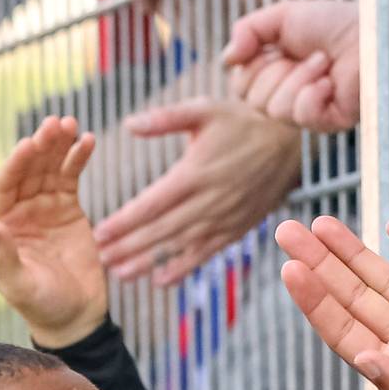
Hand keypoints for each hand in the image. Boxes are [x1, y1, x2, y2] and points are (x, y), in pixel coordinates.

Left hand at [0, 117, 106, 347]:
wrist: (74, 315)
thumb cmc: (41, 305)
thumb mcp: (20, 285)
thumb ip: (4, 257)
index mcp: (1, 225)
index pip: (4, 186)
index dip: (15, 165)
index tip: (28, 145)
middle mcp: (19, 210)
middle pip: (28, 170)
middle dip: (40, 146)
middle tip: (54, 124)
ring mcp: (44, 206)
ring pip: (49, 167)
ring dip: (58, 144)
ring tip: (70, 124)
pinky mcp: (68, 207)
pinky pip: (71, 175)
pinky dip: (78, 157)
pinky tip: (86, 140)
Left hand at [93, 98, 302, 285]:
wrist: (290, 139)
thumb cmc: (241, 120)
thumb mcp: (203, 109)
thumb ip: (165, 118)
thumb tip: (129, 124)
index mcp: (194, 173)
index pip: (151, 204)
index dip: (123, 222)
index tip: (98, 233)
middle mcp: (207, 201)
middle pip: (160, 230)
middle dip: (128, 247)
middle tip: (99, 260)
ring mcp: (223, 218)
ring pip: (179, 246)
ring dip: (148, 261)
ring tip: (120, 274)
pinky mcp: (236, 228)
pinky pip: (206, 253)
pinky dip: (183, 268)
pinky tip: (161, 281)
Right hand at [223, 0, 358, 132]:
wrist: (372, 30)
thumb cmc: (334, 22)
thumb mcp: (282, 16)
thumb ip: (248, 30)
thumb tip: (227, 59)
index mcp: (275, 74)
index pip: (241, 86)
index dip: (254, 65)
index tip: (279, 46)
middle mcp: (288, 96)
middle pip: (254, 101)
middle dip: (278, 70)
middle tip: (309, 52)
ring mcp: (308, 113)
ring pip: (276, 110)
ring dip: (301, 77)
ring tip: (324, 62)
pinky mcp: (328, 123)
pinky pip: (302, 116)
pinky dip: (314, 93)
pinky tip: (331, 83)